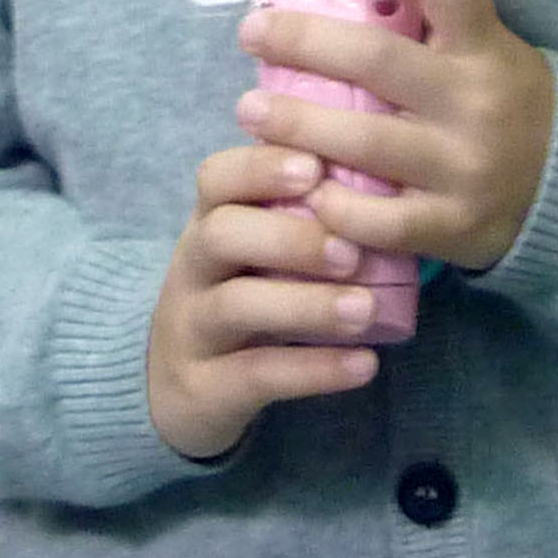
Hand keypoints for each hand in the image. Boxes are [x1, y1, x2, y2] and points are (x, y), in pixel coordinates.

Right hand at [146, 144, 382, 460]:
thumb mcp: (255, 250)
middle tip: (352, 252)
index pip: (217, 177)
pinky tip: (365, 365)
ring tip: (367, 309)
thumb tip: (385, 169)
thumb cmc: (239, 295)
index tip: (316, 168)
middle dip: (290, 238)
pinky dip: (314, 370)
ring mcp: (191, 330)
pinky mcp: (203, 389)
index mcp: (209, 221)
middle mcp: (192, 269)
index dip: (261, 167)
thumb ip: (302, 213)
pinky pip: (256, 375)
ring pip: (237, 306)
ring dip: (308, 306)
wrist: (172, 389)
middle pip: (222, 235)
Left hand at [234, 0, 556, 271]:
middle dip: (303, 42)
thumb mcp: (490, 51)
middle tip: (253, 33)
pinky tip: (301, 189)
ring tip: (250, 110)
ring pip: (364, 141)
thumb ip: (435, 28)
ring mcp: (464, 167)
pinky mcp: (453, 225)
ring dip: (296, 123)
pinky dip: (333, 205)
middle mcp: (476, 101)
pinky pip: (378, 219)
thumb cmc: (506, 103)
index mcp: (486, 47)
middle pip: (378, 60)